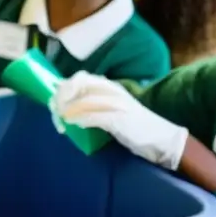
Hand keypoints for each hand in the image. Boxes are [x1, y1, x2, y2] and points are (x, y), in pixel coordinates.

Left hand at [52, 72, 188, 169]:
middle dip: (62, 97)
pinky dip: (80, 120)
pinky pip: (93, 116)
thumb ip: (94, 102)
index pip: (80, 78)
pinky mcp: (118, 119)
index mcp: (110, 86)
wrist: (161, 138)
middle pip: (78, 85)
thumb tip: (68, 102)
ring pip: (83, 100)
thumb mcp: (113, 108)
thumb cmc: (135, 125)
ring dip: (68, 110)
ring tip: (61, 120)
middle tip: (56, 111)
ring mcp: (116, 104)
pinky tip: (74, 125)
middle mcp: (112, 91)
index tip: (54, 99)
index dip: (64, 87)